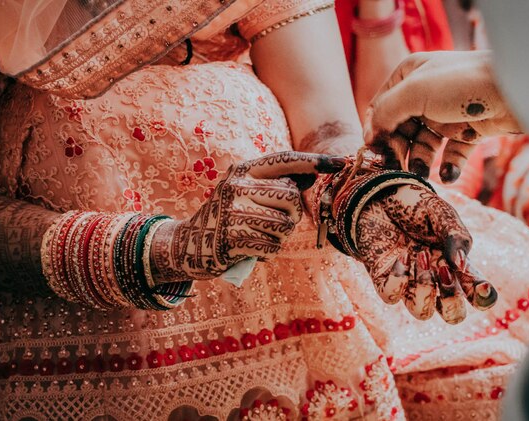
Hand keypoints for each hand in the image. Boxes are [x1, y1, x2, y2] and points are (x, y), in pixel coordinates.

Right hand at [151, 152, 345, 281]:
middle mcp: (237, 186)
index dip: (314, 161)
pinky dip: (268, 250)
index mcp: (242, 170)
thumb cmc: (228, 216)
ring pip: (285, 224)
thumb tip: (313, 175)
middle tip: (276, 222)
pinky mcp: (232, 238)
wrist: (188, 243)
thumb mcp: (246, 191)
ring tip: (260, 235)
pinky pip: (272, 245)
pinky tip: (251, 248)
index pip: (285, 160)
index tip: (340, 162)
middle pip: (290, 197)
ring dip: (280, 235)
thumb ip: (275, 183)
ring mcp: (233, 212)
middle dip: (292, 214)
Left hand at [356, 180, 496, 323]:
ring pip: (421, 312)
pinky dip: (398, 279)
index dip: (485, 298)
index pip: (479, 296)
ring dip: (424, 287)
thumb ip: (456, 237)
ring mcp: (409, 283)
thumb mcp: (442, 214)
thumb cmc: (416, 206)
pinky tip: (401, 256)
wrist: (381, 195)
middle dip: (452, 301)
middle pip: (453, 316)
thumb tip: (461, 265)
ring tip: (420, 254)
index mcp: (457, 267)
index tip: (482, 286)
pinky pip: (391, 296)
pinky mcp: (383, 278)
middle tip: (444, 270)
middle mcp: (436, 280)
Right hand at [364, 50, 520, 181]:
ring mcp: (445, 113)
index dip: (375, 129)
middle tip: (397, 166)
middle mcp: (425, 93)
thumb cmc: (463, 84)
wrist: (517, 90)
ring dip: (419, 161)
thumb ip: (385, 112)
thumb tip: (368, 136)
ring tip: (421, 174)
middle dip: (397, 149)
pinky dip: (447, 167)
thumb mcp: (414, 92)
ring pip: (422, 144)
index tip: (375, 151)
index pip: (380, 106)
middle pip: (399, 128)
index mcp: (409, 75)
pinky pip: (450, 154)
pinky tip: (448, 176)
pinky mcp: (467, 130)